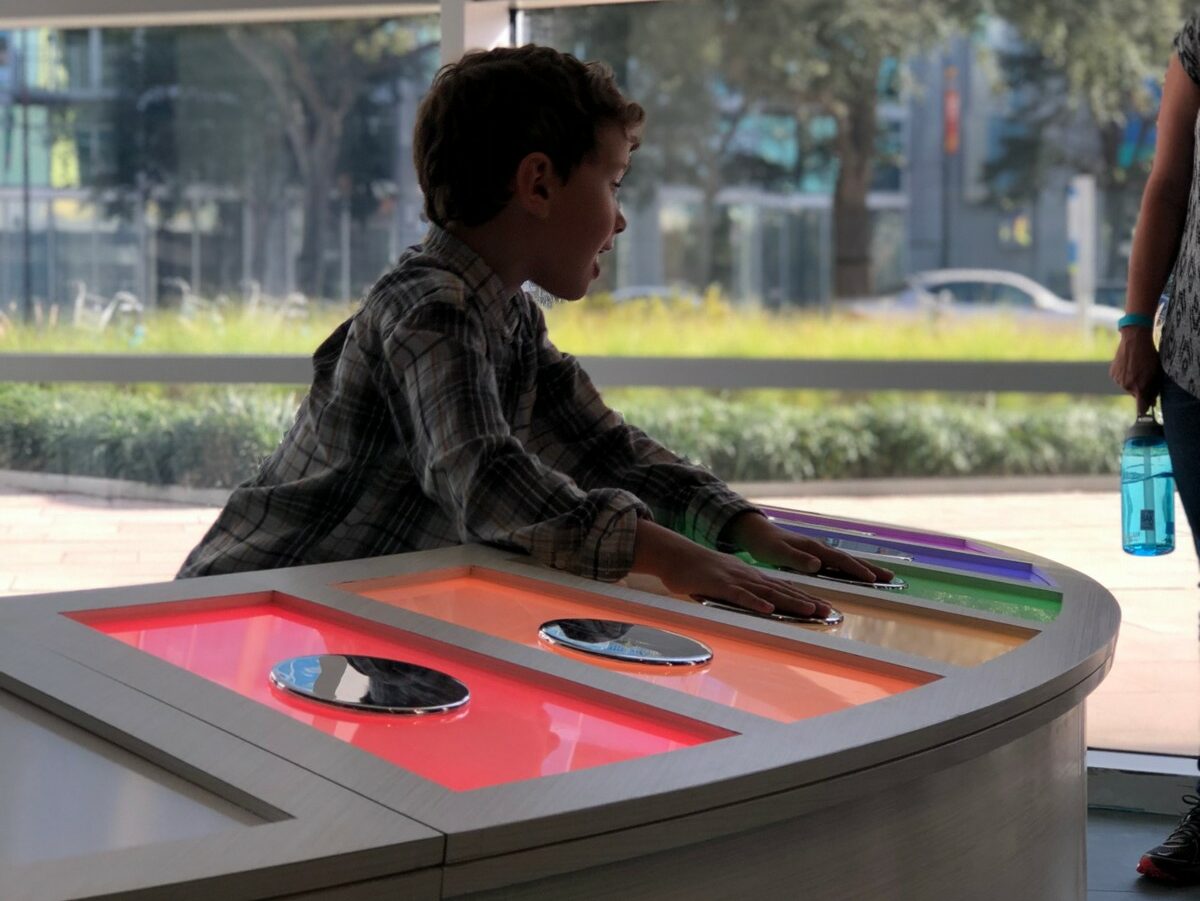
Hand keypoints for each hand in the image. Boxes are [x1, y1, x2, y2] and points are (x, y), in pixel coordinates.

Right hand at [631, 519, 836, 618]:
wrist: (676, 555)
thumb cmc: (700, 571)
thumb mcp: (728, 579)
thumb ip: (745, 590)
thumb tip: (762, 602)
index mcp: (752, 577)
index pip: (784, 588)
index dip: (805, 598)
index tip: (825, 609)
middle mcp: (749, 577)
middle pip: (783, 590)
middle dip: (807, 602)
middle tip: (829, 612)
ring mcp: (735, 580)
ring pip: (767, 592)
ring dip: (790, 602)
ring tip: (810, 612)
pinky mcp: (719, 586)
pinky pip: (740, 596)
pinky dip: (755, 603)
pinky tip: (768, 610)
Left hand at [724, 512, 894, 584]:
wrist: (758, 532)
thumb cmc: (766, 544)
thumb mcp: (777, 552)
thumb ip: (796, 559)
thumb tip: (818, 564)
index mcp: (814, 548)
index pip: (840, 560)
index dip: (856, 570)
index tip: (872, 579)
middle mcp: (821, 548)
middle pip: (850, 559)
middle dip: (871, 568)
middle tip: (891, 578)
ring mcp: (820, 551)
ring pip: (847, 561)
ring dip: (865, 568)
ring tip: (883, 577)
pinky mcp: (817, 555)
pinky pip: (839, 563)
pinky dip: (853, 568)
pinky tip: (859, 574)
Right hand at [1110, 327, 1160, 413]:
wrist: (1134, 340)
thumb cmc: (1149, 355)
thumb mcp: (1155, 373)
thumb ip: (1153, 389)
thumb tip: (1151, 402)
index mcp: (1139, 387)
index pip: (1140, 407)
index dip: (1144, 409)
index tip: (1146, 410)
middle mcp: (1127, 386)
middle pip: (1134, 394)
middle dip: (1140, 389)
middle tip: (1146, 376)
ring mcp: (1118, 380)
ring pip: (1127, 386)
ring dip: (1132, 381)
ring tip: (1137, 368)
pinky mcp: (1112, 374)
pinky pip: (1120, 379)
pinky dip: (1124, 375)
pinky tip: (1129, 366)